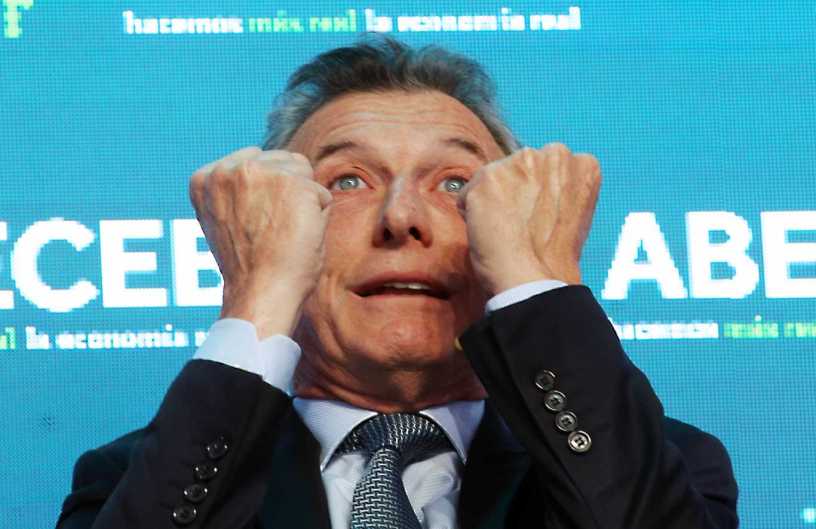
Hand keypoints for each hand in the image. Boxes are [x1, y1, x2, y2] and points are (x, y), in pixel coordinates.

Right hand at [189, 147, 331, 336]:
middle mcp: (229, 169)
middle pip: (282, 162)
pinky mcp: (294, 184)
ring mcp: (262, 173)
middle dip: (286, 193)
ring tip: (283, 234)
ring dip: (302, 204)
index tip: (255, 225)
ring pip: (304, 175)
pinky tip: (298, 239)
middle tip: (271, 232)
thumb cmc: (248, 267)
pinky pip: (321, 195)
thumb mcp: (227, 219)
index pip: (255, 162)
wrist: (261, 293)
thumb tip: (264, 169)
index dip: (265, 195)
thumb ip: (237, 191)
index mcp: (205, 178)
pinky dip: (319, 218)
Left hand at [457, 143, 600, 293]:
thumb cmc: (553, 257)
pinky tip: (489, 233)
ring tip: (507, 231)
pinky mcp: (489, 177)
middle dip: (516, 191)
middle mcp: (554, 154)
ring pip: (495, 178)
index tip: (540, 217)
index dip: (540, 196)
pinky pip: (468, 194)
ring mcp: (521, 164)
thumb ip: (558, 190)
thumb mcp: (572, 213)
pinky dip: (471, 214)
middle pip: (521, 167)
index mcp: (582, 164)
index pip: (549, 168)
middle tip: (521, 225)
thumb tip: (536, 189)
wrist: (533, 279)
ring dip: (494, 200)